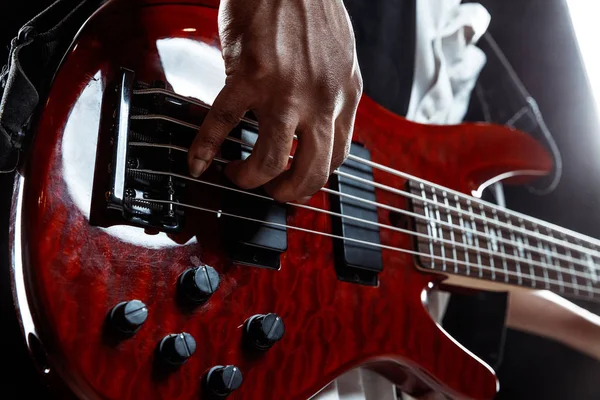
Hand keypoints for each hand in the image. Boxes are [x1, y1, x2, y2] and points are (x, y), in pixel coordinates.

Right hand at [187, 0, 362, 202]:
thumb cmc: (311, 7)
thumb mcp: (339, 57)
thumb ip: (331, 92)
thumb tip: (314, 119)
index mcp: (345, 95)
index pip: (338, 156)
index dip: (316, 178)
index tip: (299, 182)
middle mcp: (320, 100)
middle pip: (310, 171)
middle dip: (287, 192)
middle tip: (271, 194)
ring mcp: (284, 91)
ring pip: (268, 159)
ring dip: (249, 178)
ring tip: (237, 175)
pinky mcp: (248, 76)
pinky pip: (222, 123)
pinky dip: (205, 148)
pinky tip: (197, 160)